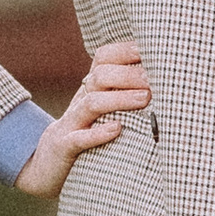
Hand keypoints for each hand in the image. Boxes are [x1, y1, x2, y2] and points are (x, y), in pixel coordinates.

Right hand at [15, 41, 150, 196]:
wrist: (46, 165)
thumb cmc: (88, 135)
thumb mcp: (104, 112)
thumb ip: (127, 95)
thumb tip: (169, 83)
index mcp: (92, 88)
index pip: (103, 58)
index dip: (125, 50)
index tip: (149, 50)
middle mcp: (81, 101)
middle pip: (100, 77)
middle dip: (129, 75)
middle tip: (154, 80)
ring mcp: (71, 124)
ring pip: (92, 104)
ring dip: (119, 99)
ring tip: (144, 99)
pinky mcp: (64, 148)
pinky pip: (79, 138)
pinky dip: (97, 134)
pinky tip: (117, 130)